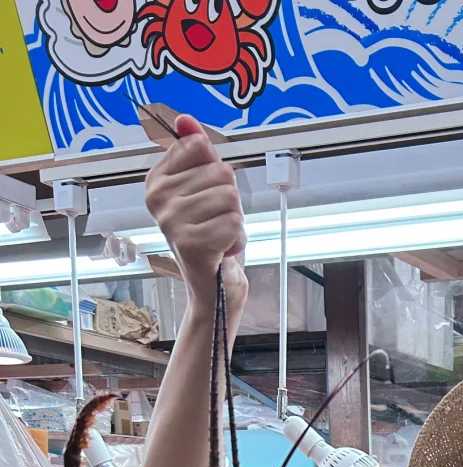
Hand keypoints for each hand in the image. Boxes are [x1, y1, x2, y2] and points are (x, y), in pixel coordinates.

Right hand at [145, 114, 246, 310]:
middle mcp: (157, 198)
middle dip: (230, 199)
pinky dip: (238, 239)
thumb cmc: (210, 232)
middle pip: (221, 173)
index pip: (200, 147)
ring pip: (230, 198)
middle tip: (216, 221)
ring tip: (220, 235)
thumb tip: (184, 118)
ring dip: (236, 221)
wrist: (213, 283)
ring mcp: (171, 221)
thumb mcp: (204, 188)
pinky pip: (234, 223)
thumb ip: (196, 152)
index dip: (217, 171)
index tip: (207, 195)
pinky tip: (222, 250)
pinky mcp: (190, 243)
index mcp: (156, 180)